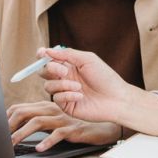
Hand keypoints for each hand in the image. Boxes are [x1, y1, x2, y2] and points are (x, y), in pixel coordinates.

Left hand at [7, 100, 120, 151]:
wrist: (99, 127)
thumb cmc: (72, 126)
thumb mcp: (52, 122)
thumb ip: (36, 122)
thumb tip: (13, 131)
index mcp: (45, 106)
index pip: (19, 108)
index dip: (5, 118)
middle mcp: (51, 109)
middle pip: (25, 112)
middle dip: (9, 125)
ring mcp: (61, 118)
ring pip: (38, 122)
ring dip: (22, 133)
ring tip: (12, 144)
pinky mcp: (72, 128)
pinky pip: (58, 134)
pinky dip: (47, 141)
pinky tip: (40, 149)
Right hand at [39, 46, 157, 135]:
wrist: (116, 98)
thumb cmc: (105, 77)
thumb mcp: (87, 59)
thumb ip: (67, 54)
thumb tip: (47, 51)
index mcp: (69, 66)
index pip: (49, 60)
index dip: (42, 56)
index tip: (41, 54)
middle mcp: (64, 78)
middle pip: (43, 72)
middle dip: (50, 69)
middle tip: (64, 71)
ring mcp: (64, 92)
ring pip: (48, 86)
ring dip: (62, 84)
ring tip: (79, 86)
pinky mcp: (66, 106)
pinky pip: (57, 99)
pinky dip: (67, 95)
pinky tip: (80, 96)